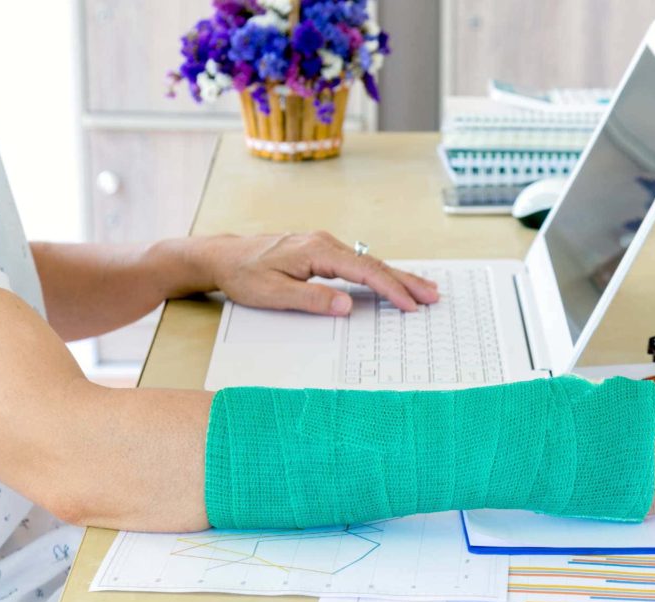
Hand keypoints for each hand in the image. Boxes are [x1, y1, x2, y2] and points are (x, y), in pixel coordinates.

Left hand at [194, 232, 438, 313]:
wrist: (221, 256)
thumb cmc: (244, 275)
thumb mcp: (274, 293)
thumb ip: (312, 299)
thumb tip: (347, 306)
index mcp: (317, 251)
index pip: (364, 271)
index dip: (390, 289)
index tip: (410, 304)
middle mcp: (325, 243)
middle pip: (374, 263)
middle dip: (405, 280)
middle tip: (433, 294)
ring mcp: (323, 245)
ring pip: (368, 262)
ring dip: (396, 277)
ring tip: (421, 289)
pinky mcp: (320, 251)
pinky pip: (357, 263)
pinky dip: (378, 274)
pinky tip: (390, 281)